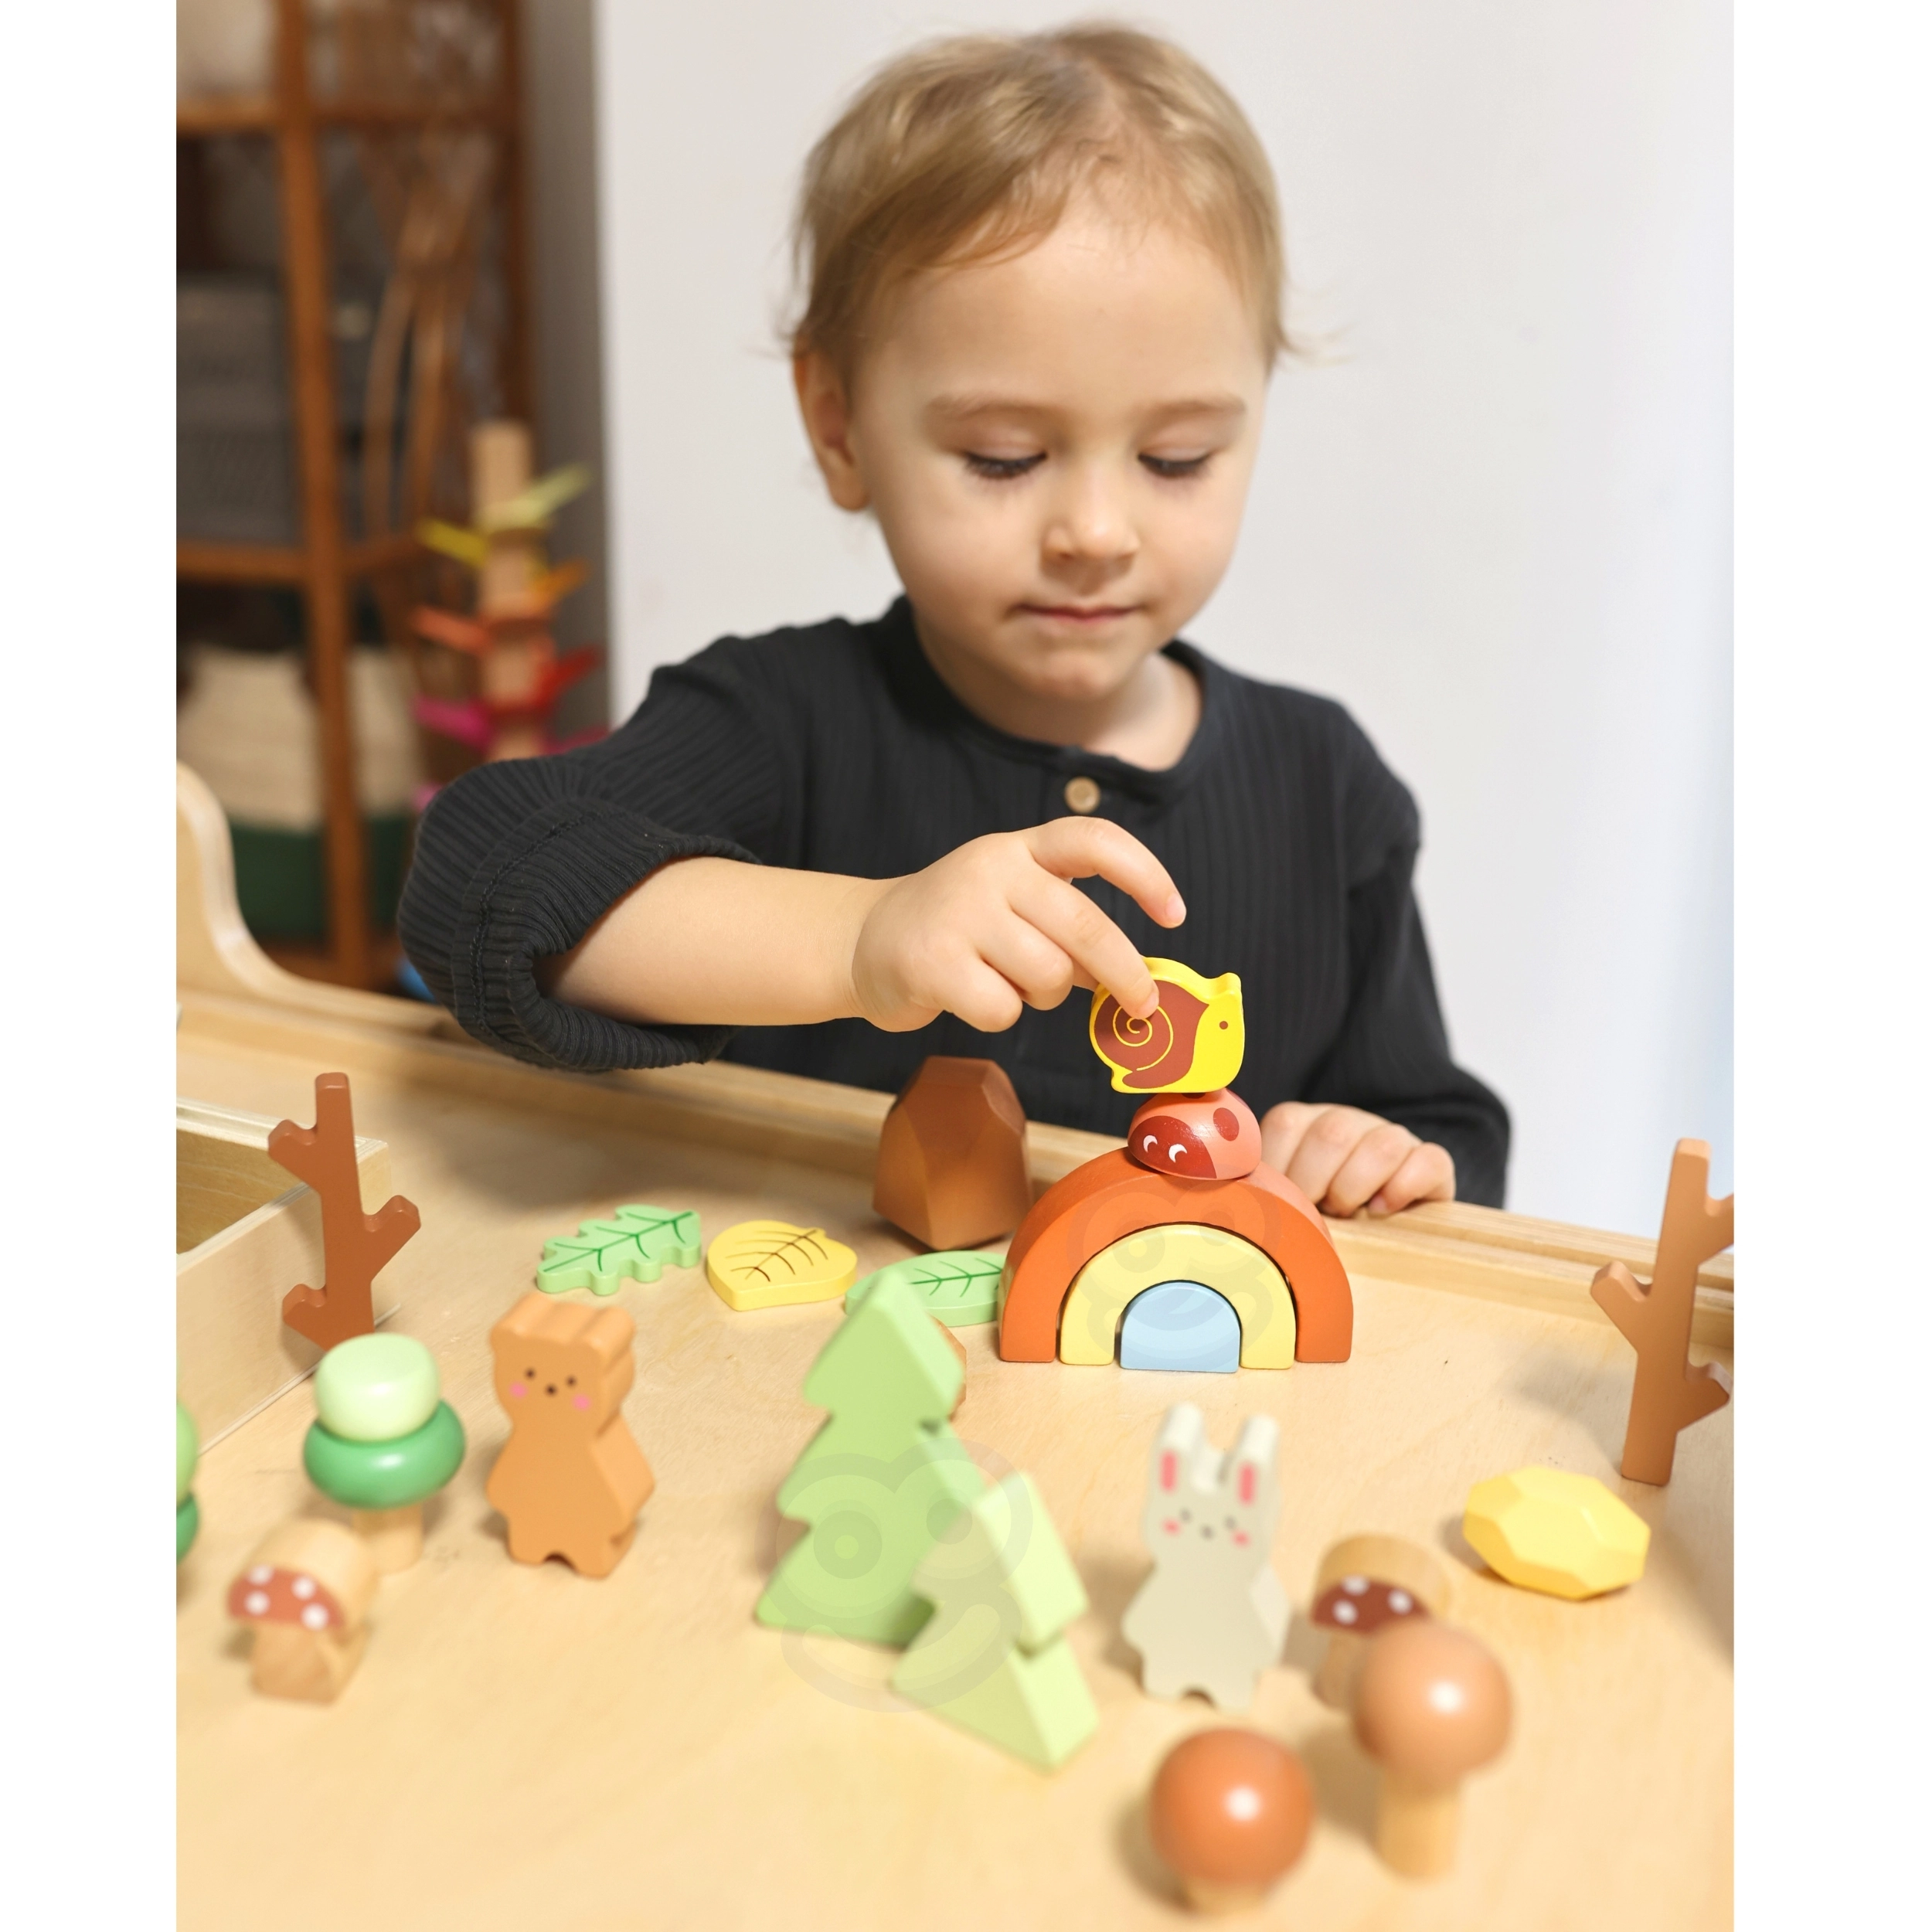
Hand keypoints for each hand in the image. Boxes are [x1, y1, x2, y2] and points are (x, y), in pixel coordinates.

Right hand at [846, 818, 1184, 1033]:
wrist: (864, 940)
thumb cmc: (958, 928)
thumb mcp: (1013, 906)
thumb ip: (1068, 927)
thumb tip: (1132, 977)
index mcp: (1018, 849)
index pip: (1095, 841)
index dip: (1145, 875)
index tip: (1174, 915)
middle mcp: (991, 869)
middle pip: (1084, 927)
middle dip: (1125, 974)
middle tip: (1143, 1005)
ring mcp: (959, 914)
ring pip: (1048, 976)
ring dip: (1043, 996)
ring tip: (1010, 984)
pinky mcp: (931, 962)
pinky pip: (1004, 1008)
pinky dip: (1000, 1014)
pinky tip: (971, 996)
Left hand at [1259, 1102, 1454, 1216]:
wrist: (1381, 1225)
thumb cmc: (1318, 1217)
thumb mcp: (1283, 1202)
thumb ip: (1261, 1193)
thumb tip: (1236, 1206)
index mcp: (1304, 1124)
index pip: (1285, 1124)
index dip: (1282, 1170)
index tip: (1283, 1201)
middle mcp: (1347, 1121)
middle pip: (1333, 1133)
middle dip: (1318, 1184)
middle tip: (1317, 1212)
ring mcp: (1392, 1136)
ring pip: (1381, 1145)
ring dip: (1357, 1188)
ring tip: (1351, 1213)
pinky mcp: (1431, 1161)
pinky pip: (1428, 1160)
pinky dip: (1403, 1188)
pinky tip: (1383, 1210)